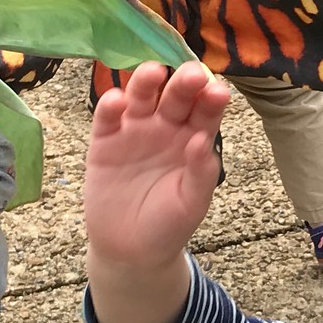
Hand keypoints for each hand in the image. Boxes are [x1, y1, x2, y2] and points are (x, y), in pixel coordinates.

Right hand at [84, 62, 229, 273]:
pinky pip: (108, 117)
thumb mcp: (193, 203)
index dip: (211, 101)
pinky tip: (118, 100)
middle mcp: (166, 128)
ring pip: (142, 98)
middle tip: (190, 74)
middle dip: (183, 83)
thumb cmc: (170, 224)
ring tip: (153, 72)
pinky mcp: (105, 140)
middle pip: (176, 97)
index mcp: (194, 139)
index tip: (217, 91)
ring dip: (146, 82)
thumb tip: (204, 140)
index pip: (205, 113)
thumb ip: (202, 172)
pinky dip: (111, 105)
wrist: (131, 250)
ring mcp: (135, 130)